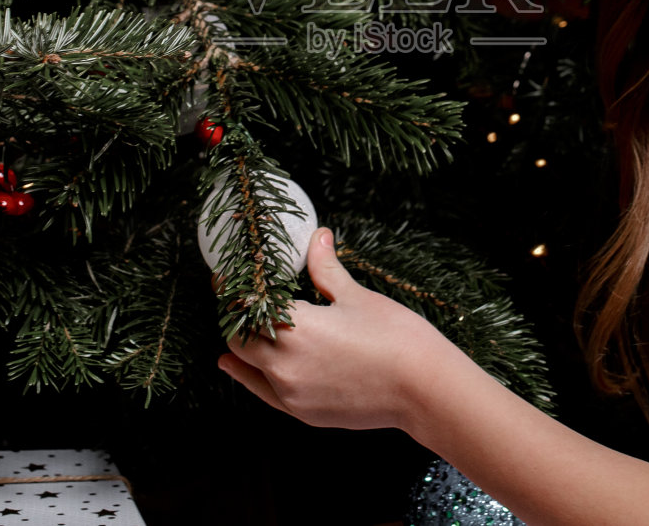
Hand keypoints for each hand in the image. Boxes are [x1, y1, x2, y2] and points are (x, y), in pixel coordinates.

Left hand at [219, 227, 456, 432]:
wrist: (424, 389)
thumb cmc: (396, 338)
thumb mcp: (356, 297)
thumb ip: (326, 268)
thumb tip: (318, 236)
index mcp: (296, 327)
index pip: (246, 304)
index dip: (232, 289)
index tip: (225, 276)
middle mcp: (284, 363)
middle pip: (238, 336)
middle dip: (234, 316)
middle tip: (235, 297)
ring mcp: (292, 393)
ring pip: (246, 366)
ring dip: (239, 345)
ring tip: (237, 326)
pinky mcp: (303, 413)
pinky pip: (263, 392)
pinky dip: (248, 375)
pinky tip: (234, 366)